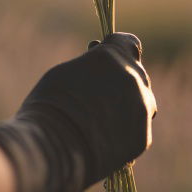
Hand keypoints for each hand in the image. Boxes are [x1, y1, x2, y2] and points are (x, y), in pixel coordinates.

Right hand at [0, 32, 155, 191]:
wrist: (51, 149)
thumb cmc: (48, 107)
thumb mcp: (66, 74)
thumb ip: (92, 68)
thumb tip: (99, 71)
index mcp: (112, 55)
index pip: (129, 43)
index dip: (117, 51)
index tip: (105, 60)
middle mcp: (133, 78)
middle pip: (136, 74)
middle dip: (121, 81)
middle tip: (98, 95)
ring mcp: (142, 108)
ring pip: (143, 102)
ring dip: (127, 106)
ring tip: (101, 120)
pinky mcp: (142, 137)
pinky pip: (139, 128)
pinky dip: (125, 131)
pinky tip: (104, 139)